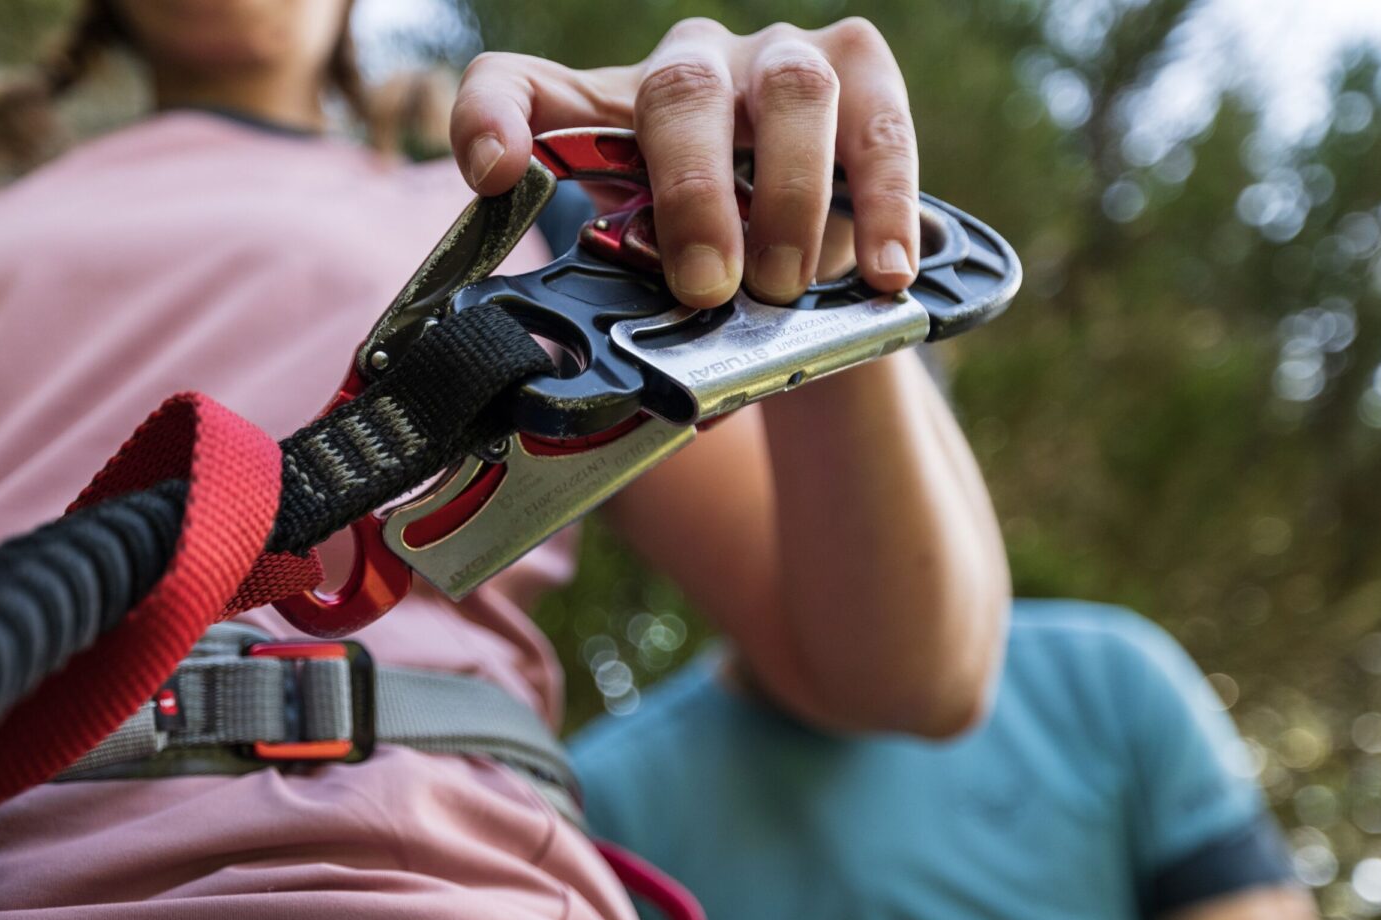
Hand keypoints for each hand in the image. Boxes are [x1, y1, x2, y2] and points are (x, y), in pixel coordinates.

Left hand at [451, 18, 918, 309]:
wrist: (814, 260)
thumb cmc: (714, 266)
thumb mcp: (654, 289)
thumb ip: (628, 316)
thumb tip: (625, 398)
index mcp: (603, 115)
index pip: (516, 84)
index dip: (494, 117)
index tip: (495, 175)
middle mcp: (685, 69)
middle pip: (679, 95)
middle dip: (694, 196)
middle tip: (704, 285)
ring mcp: (775, 59)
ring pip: (789, 93)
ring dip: (787, 198)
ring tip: (782, 287)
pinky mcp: (863, 73)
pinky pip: (879, 128)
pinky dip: (885, 205)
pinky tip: (886, 273)